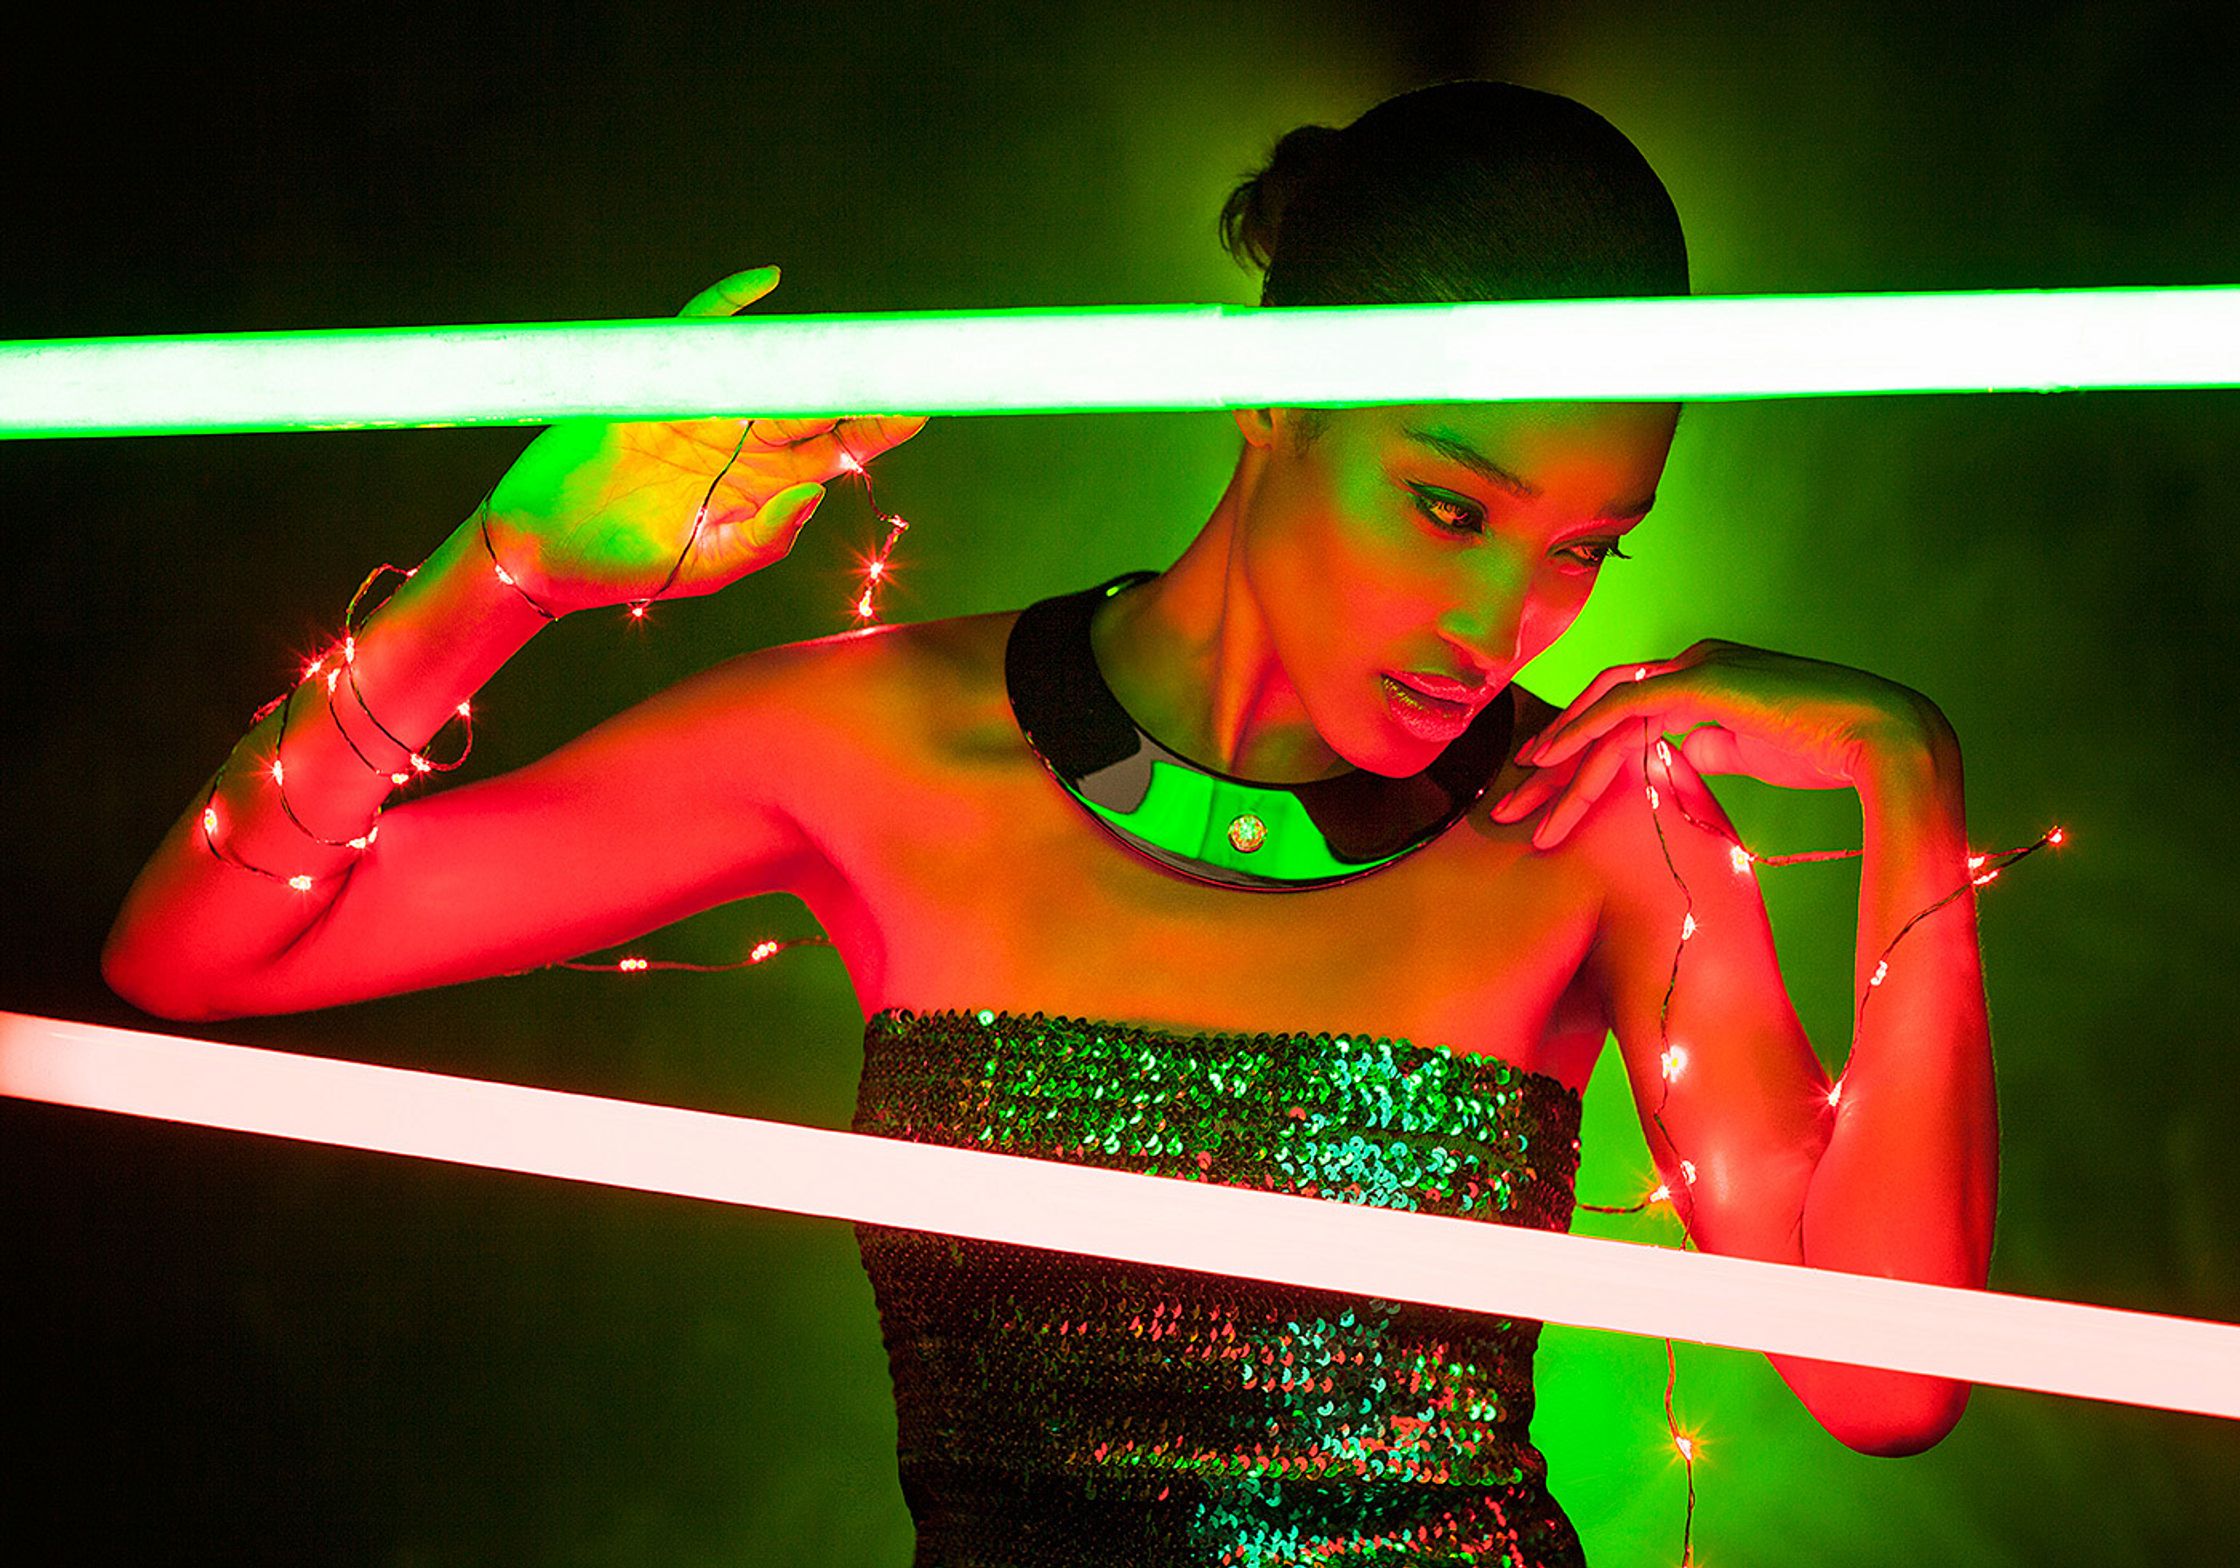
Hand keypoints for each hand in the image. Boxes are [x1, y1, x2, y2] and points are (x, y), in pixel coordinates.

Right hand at [480, 267, 927, 614]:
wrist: (544, 549)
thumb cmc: (626, 566)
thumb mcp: (705, 565)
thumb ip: (762, 538)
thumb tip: (812, 495)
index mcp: (766, 484)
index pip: (839, 446)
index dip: (880, 424)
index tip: (923, 404)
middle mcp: (744, 440)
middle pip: (817, 397)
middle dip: (860, 376)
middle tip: (905, 351)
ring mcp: (705, 407)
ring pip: (771, 361)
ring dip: (810, 344)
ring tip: (853, 325)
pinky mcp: (658, 383)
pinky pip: (700, 330)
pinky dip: (730, 303)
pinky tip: (768, 281)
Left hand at [1488, 639, 1944, 849]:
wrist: (1885, 739)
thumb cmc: (1828, 750)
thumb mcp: (1751, 751)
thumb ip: (1708, 746)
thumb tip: (1677, 755)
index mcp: (1704, 678)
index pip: (1624, 716)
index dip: (1580, 757)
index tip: (1546, 798)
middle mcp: (1692, 663)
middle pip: (1602, 713)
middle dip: (1552, 766)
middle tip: (1508, 812)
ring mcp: (1697, 667)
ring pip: (1606, 716)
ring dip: (1559, 766)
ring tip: (1521, 812)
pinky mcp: (1704, 682)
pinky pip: (1626, 706)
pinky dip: (1583, 732)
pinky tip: (1550, 763)